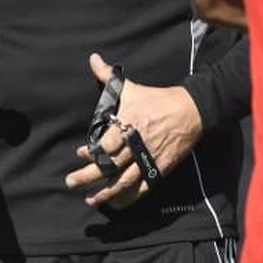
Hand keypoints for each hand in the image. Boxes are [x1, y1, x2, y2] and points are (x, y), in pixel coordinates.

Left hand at [65, 53, 204, 208]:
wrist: (190, 111)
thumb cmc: (157, 99)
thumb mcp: (132, 87)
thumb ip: (107, 76)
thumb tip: (93, 58)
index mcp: (129, 125)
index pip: (106, 145)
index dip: (91, 153)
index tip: (80, 154)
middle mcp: (137, 145)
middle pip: (111, 166)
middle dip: (89, 176)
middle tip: (71, 182)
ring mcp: (149, 159)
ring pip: (124, 182)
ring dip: (105, 193)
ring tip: (90, 200)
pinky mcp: (159, 170)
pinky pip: (142, 189)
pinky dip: (128, 198)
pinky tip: (115, 203)